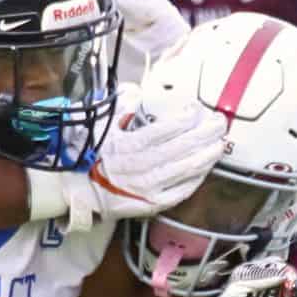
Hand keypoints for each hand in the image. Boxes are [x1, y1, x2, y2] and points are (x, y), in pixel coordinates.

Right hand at [69, 89, 226, 228]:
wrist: (76, 191)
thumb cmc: (88, 157)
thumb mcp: (100, 128)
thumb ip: (121, 107)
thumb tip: (136, 91)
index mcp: (129, 146)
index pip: (166, 129)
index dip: (186, 118)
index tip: (196, 109)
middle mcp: (141, 167)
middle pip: (183, 148)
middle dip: (206, 133)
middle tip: (220, 123)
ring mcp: (147, 188)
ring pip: (186, 169)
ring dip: (207, 155)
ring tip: (219, 143)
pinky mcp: (150, 204)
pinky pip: (180, 192)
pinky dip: (196, 179)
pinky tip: (205, 168)